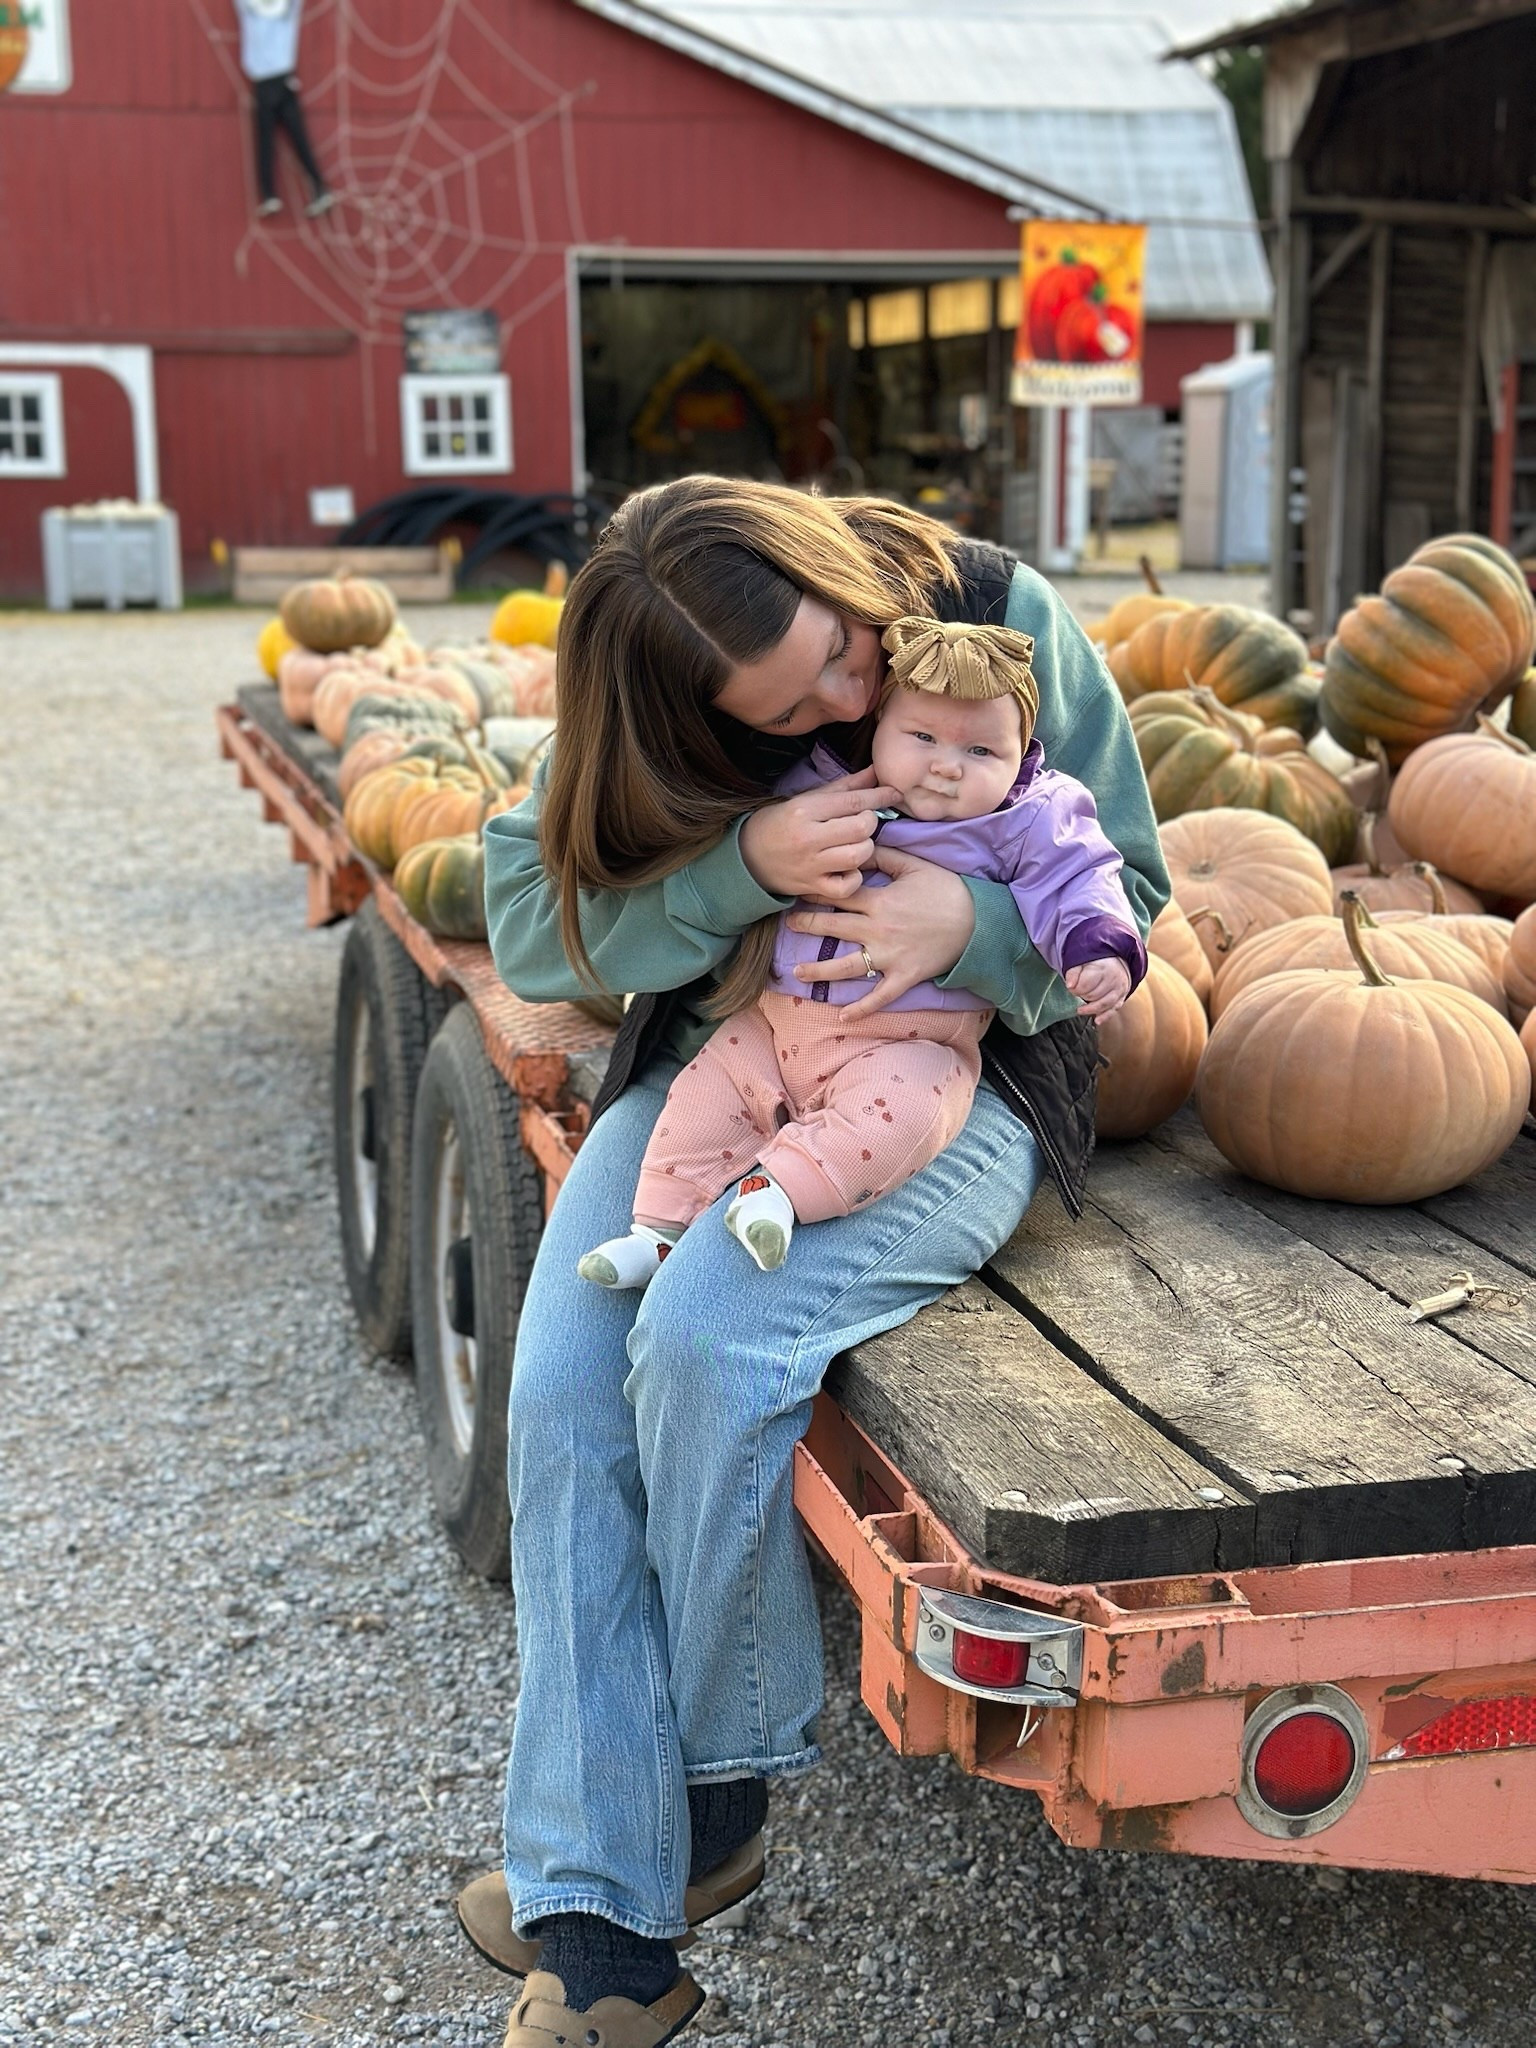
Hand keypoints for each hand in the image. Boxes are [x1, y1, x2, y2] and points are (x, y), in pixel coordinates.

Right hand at [738, 766, 903, 901]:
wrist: (746, 857)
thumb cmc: (780, 823)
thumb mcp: (807, 799)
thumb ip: (844, 788)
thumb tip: (875, 772)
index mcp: (805, 810)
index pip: (853, 800)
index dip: (879, 796)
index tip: (895, 793)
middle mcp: (808, 837)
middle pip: (861, 828)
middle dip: (870, 822)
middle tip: (864, 823)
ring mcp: (811, 865)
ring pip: (858, 856)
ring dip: (865, 849)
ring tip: (857, 844)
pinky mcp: (812, 887)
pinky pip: (847, 886)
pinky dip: (854, 879)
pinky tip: (849, 870)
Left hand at [784, 844, 975, 1019]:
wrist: (978, 922)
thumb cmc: (947, 890)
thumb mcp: (915, 866)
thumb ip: (884, 856)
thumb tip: (859, 846)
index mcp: (880, 901)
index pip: (839, 895)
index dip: (816, 891)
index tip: (797, 890)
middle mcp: (879, 930)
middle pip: (834, 927)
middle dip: (807, 924)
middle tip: (787, 924)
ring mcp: (890, 957)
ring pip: (847, 966)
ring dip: (820, 970)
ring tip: (797, 973)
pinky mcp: (904, 976)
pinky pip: (879, 996)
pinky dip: (861, 1008)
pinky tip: (841, 1016)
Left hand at [1066, 957, 1131, 1019]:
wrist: (1115, 964)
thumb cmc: (1096, 964)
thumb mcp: (1082, 963)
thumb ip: (1073, 972)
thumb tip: (1070, 985)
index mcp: (1102, 969)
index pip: (1085, 985)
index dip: (1076, 989)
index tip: (1072, 988)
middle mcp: (1113, 980)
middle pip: (1094, 995)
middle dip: (1083, 997)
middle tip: (1078, 993)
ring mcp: (1119, 990)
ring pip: (1104, 1004)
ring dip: (1091, 1009)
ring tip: (1081, 1010)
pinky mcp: (1121, 998)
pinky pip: (1114, 1010)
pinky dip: (1105, 1016)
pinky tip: (1097, 1020)